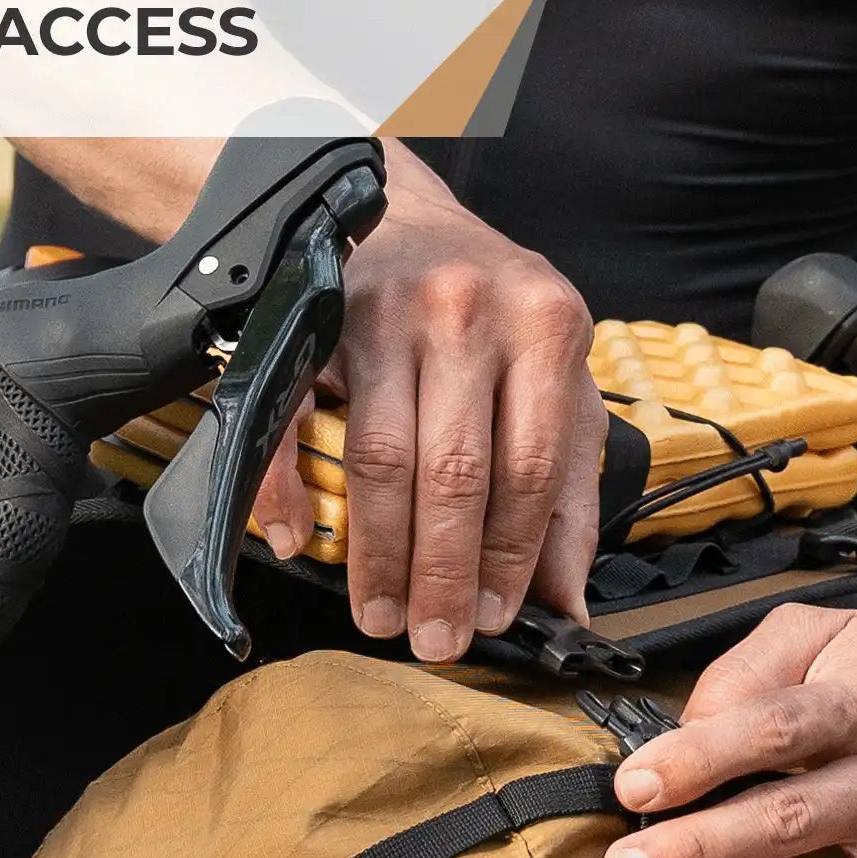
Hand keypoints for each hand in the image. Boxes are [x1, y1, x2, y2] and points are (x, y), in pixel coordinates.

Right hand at [250, 145, 606, 661]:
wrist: (408, 219)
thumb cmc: (494, 318)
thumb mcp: (557, 386)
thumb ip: (568, 494)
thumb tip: (568, 606)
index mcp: (545, 325)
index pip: (530, 466)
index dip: (510, 555)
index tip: (492, 618)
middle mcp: (467, 311)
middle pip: (455, 471)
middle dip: (443, 570)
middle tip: (433, 638)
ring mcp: (385, 313)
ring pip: (382, 457)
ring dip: (379, 552)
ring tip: (381, 613)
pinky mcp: (316, 321)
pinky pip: (295, 419)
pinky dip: (288, 488)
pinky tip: (299, 542)